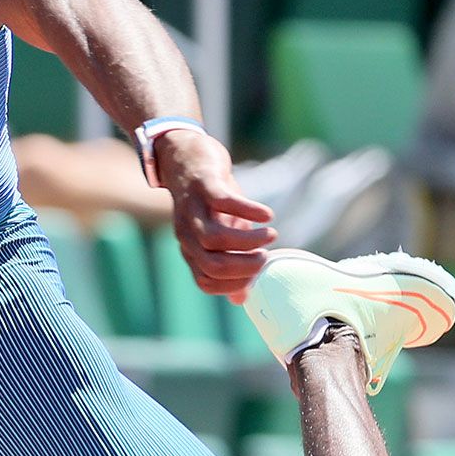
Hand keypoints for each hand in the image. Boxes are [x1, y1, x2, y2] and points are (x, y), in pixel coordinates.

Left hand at [159, 130, 276, 299]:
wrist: (183, 155)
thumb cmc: (208, 199)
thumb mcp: (219, 232)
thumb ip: (229, 263)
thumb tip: (241, 300)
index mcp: (191, 249)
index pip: (206, 281)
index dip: (234, 283)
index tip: (258, 275)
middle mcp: (187, 233)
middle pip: (211, 264)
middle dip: (244, 266)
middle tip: (266, 257)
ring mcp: (193, 208)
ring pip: (214, 237)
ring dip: (247, 240)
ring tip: (270, 235)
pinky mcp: (204, 184)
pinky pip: (223, 202)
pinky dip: (248, 211)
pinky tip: (266, 215)